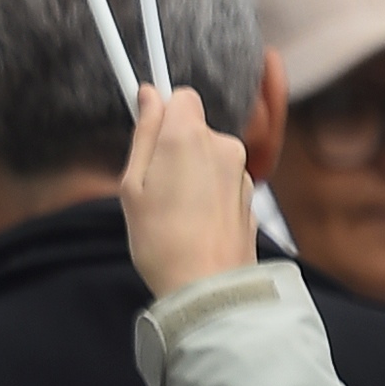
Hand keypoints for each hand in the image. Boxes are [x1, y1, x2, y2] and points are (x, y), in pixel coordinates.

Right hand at [119, 85, 258, 298]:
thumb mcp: (133, 185)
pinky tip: (196, 224)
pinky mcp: (251, 198)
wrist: (207, 290)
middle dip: (175, 147)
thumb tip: (149, 95)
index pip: (181, 95)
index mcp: (188, 136)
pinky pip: (224, 182)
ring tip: (175, 212)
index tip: (149, 133)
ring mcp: (241, 173)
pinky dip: (210, 194)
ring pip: (210, 156)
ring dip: (194, 173)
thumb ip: (143, 133)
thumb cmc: (161, 241)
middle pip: (196, 128)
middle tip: (154, 185)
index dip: (163, 112)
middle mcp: (222, 146)